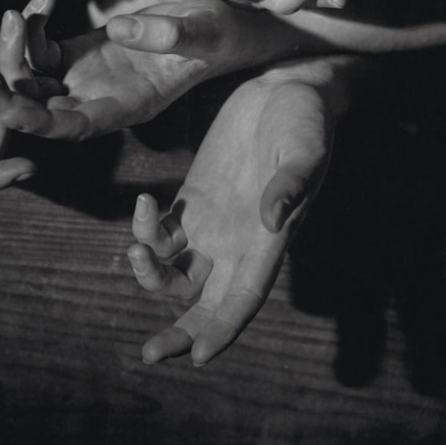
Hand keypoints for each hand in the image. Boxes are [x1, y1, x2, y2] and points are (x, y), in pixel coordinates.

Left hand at [0, 0, 313, 140]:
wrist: (233, 14)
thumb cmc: (227, 28)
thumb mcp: (207, 27)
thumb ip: (168, 32)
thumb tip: (119, 30)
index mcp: (127, 106)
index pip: (67, 125)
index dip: (26, 115)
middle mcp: (101, 97)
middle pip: (38, 107)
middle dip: (0, 93)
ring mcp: (90, 74)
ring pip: (33, 79)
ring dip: (7, 59)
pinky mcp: (84, 48)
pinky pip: (44, 48)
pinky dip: (30, 29)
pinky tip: (31, 3)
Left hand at [127, 60, 342, 365]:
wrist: (286, 89)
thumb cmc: (306, 121)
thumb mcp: (305, 149)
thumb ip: (290, 185)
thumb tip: (271, 221)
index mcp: (268, 241)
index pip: (244, 298)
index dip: (223, 329)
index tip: (199, 356)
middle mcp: (236, 242)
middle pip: (204, 302)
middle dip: (179, 332)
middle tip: (149, 356)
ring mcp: (211, 223)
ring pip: (175, 272)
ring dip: (150, 273)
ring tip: (139, 249)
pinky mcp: (192, 199)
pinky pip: (161, 232)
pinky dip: (144, 229)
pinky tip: (143, 204)